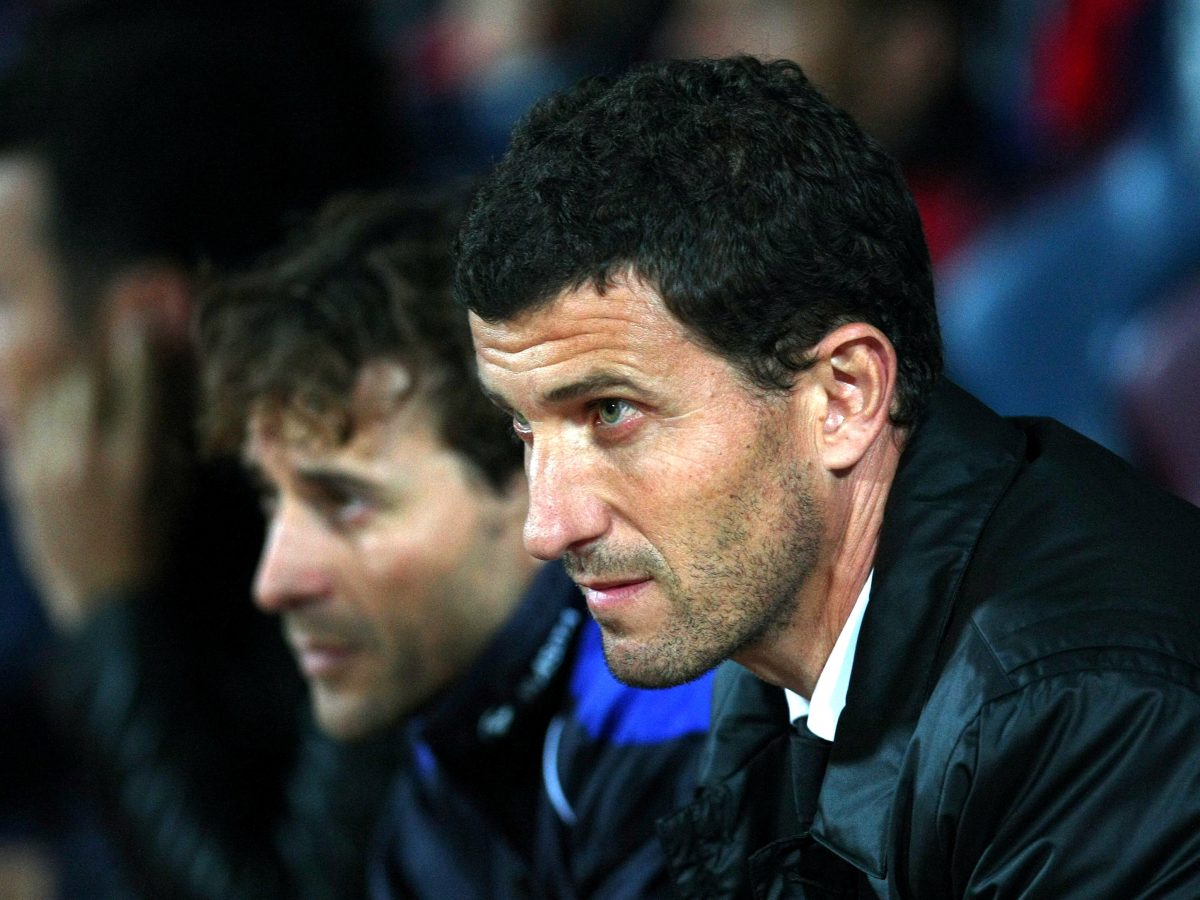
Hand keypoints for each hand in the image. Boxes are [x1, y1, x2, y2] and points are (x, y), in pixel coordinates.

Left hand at [3, 314, 160, 629]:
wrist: (106, 604)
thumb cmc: (156, 542)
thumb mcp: (176, 486)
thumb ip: (165, 428)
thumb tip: (162, 373)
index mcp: (137, 461)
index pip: (135, 379)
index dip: (139, 342)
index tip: (142, 324)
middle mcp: (89, 458)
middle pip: (87, 378)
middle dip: (102, 358)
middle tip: (112, 349)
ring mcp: (49, 468)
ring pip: (52, 395)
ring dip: (72, 380)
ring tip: (89, 383)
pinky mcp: (21, 479)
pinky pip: (28, 420)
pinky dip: (45, 407)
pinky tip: (63, 412)